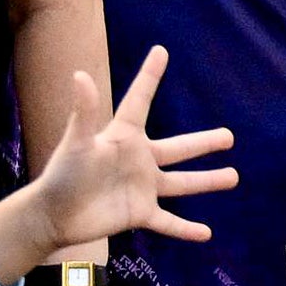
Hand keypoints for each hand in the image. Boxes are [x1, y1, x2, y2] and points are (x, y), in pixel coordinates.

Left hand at [28, 49, 233, 253]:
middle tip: (229, 136)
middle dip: (204, 143)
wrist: (52, 215)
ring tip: (234, 177)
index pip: (140, 101)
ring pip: (182, 184)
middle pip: (179, 148)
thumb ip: (84, 111)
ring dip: (207, 181)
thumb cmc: (62, 175)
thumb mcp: (76, 142)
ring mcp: (142, 188)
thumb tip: (80, 74)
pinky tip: (206, 234)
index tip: (160, 51)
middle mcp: (139, 160)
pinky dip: (186, 229)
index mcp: (125, 137)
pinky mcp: (140, 214)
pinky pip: (168, 222)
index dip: (150, 76)